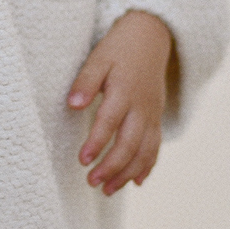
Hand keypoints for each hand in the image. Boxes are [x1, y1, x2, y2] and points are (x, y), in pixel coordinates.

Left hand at [67, 10, 174, 194]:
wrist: (152, 37)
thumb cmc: (119, 49)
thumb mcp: (98, 58)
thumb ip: (85, 81)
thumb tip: (73, 104)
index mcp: (124, 90)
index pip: (110, 121)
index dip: (97, 142)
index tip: (83, 160)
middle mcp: (141, 106)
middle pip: (129, 142)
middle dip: (112, 166)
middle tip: (92, 183)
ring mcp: (152, 114)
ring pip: (144, 150)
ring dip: (128, 172)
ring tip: (108, 190)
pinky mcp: (156, 118)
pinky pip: (155, 146)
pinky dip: (147, 165)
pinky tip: (136, 182)